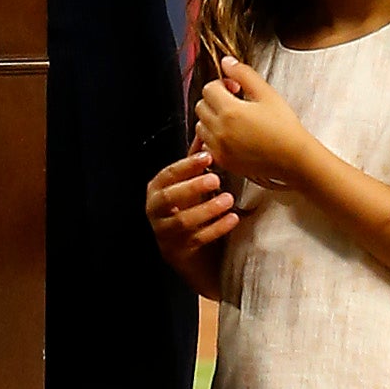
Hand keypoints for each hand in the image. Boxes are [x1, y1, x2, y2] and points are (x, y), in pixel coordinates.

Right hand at [147, 147, 240, 280]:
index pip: (168, 175)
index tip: (207, 157)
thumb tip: (204, 133)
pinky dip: (217, 228)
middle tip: (216, 179)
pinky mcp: (178, 251)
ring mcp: (165, 233)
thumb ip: (194, 163)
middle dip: (192, 186)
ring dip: (207, 209)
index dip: (186, 165)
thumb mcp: (189, 187)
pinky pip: (198, 239)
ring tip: (228, 200)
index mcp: (157, 191)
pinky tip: (233, 219)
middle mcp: (156, 211)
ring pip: (183, 220)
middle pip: (169, 197)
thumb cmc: (189, 212)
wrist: (191, 255)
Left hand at [194, 56, 315, 193]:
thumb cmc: (284, 127)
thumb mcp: (267, 93)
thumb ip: (243, 74)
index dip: (222, 84)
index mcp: (230, 111)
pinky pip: (206, 145)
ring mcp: (219, 148)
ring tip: (233, 120)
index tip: (235, 89)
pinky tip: (232, 136)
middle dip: (214, 100)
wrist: (293, 159)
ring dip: (211, 119)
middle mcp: (220, 131)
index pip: (208, 88)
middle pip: (201, 106)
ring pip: (201, 126)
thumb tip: (226, 62)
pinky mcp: (223, 162)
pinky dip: (213, 138)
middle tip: (233, 102)